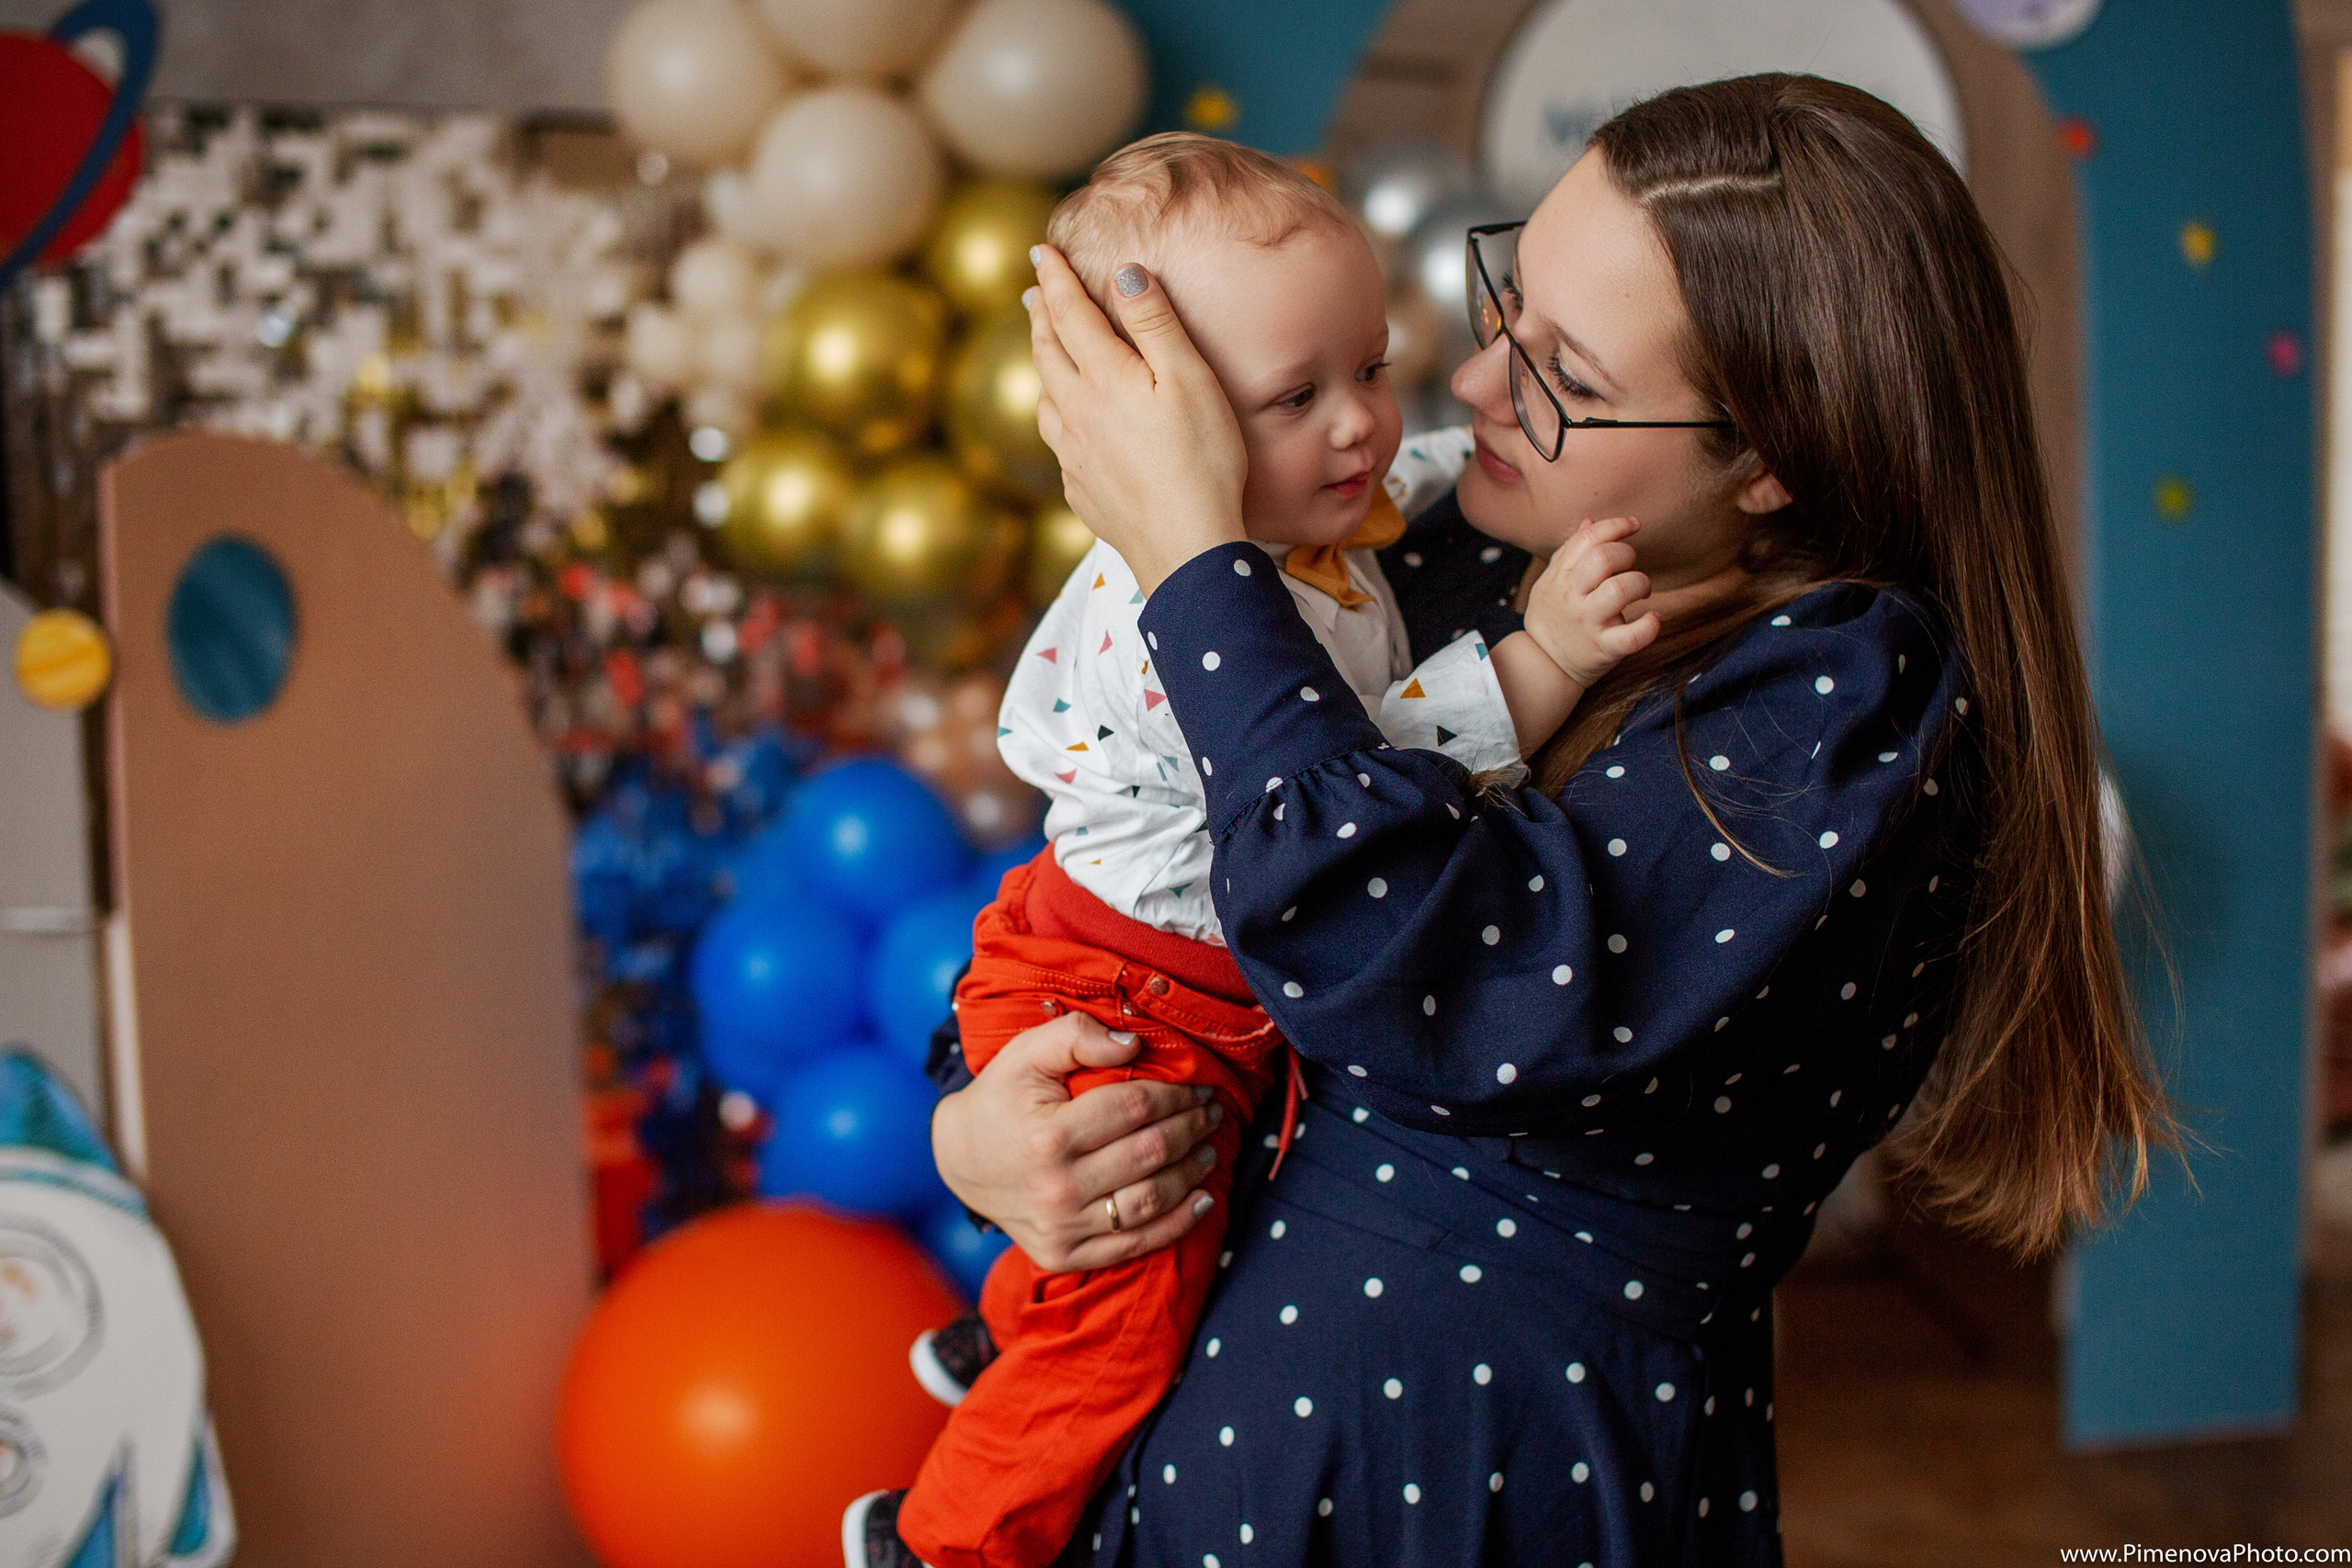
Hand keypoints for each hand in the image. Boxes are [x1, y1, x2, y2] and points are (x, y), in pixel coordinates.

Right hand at [930, 1011, 1222, 1271]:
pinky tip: (1200, 1200)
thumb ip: (1077, 1036)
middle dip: (1192, 1129)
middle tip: (1212, 1113)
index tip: (1201, 1087)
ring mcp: (1061, 1227)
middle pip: (1150, 1154)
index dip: (1178, 1096)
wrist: (960, 1158)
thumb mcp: (1027, 1052)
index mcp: (1049, 1134)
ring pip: (1150, 1201)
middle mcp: (1056, 1187)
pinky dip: (1177, 1224)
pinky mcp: (1063, 1254)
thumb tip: (1134, 1045)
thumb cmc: (1002, 1097)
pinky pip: (1133, 1244)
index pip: (1136, 1108)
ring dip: (1191, 1173)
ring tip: (1208, 1150)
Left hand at [1025, 246, 1247, 593]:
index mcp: (1104, 378)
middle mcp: (1077, 413)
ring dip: (1042, 363)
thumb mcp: (1189, 379)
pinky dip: (1054, 415)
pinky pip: (1057, 442)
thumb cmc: (1202, 461)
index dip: (1056, 279)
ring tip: (1042, 348)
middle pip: (1049, 353)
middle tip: (1034, 292)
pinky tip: (1064, 422)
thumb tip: (1122, 271)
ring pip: (1046, 398)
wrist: (1186, 547)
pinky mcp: (1081, 490)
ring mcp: (1074, 456)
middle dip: (1041, 315)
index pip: (1070, 314)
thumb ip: (1154, 323)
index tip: (1041, 252)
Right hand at [1521, 515, 1660, 686]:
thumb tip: (1589, 522)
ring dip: (1641, 583)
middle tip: (1630, 566)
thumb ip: (1568, 552)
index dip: (1614, 526)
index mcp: (1561, 577)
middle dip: (1626, 554)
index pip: (1587, 539)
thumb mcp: (1550, 582)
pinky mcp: (1605, 648)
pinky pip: (1633, 636)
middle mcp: (1573, 597)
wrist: (1543, 664)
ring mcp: (1589, 623)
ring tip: (1642, 591)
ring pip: (1620, 590)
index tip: (1633, 525)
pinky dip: (1650, 626)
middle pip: (1603, 559)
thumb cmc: (1552, 617)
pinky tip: (1653, 618)